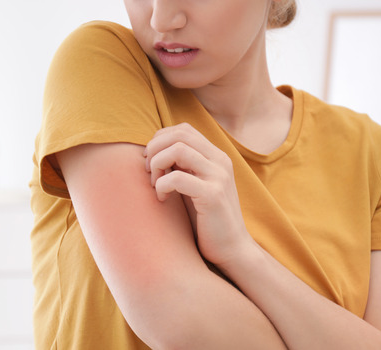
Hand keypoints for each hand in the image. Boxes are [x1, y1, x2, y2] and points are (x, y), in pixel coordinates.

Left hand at [143, 123, 251, 266]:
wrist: (232, 249)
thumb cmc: (206, 219)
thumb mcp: (194, 185)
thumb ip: (182, 166)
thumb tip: (152, 150)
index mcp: (216, 156)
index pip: (183, 129)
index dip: (160, 140)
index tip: (151, 161)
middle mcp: (220, 161)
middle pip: (179, 134)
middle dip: (155, 149)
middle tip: (148, 171)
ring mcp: (218, 177)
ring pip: (178, 150)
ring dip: (157, 164)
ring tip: (155, 184)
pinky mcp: (212, 196)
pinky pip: (177, 178)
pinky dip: (162, 186)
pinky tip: (162, 199)